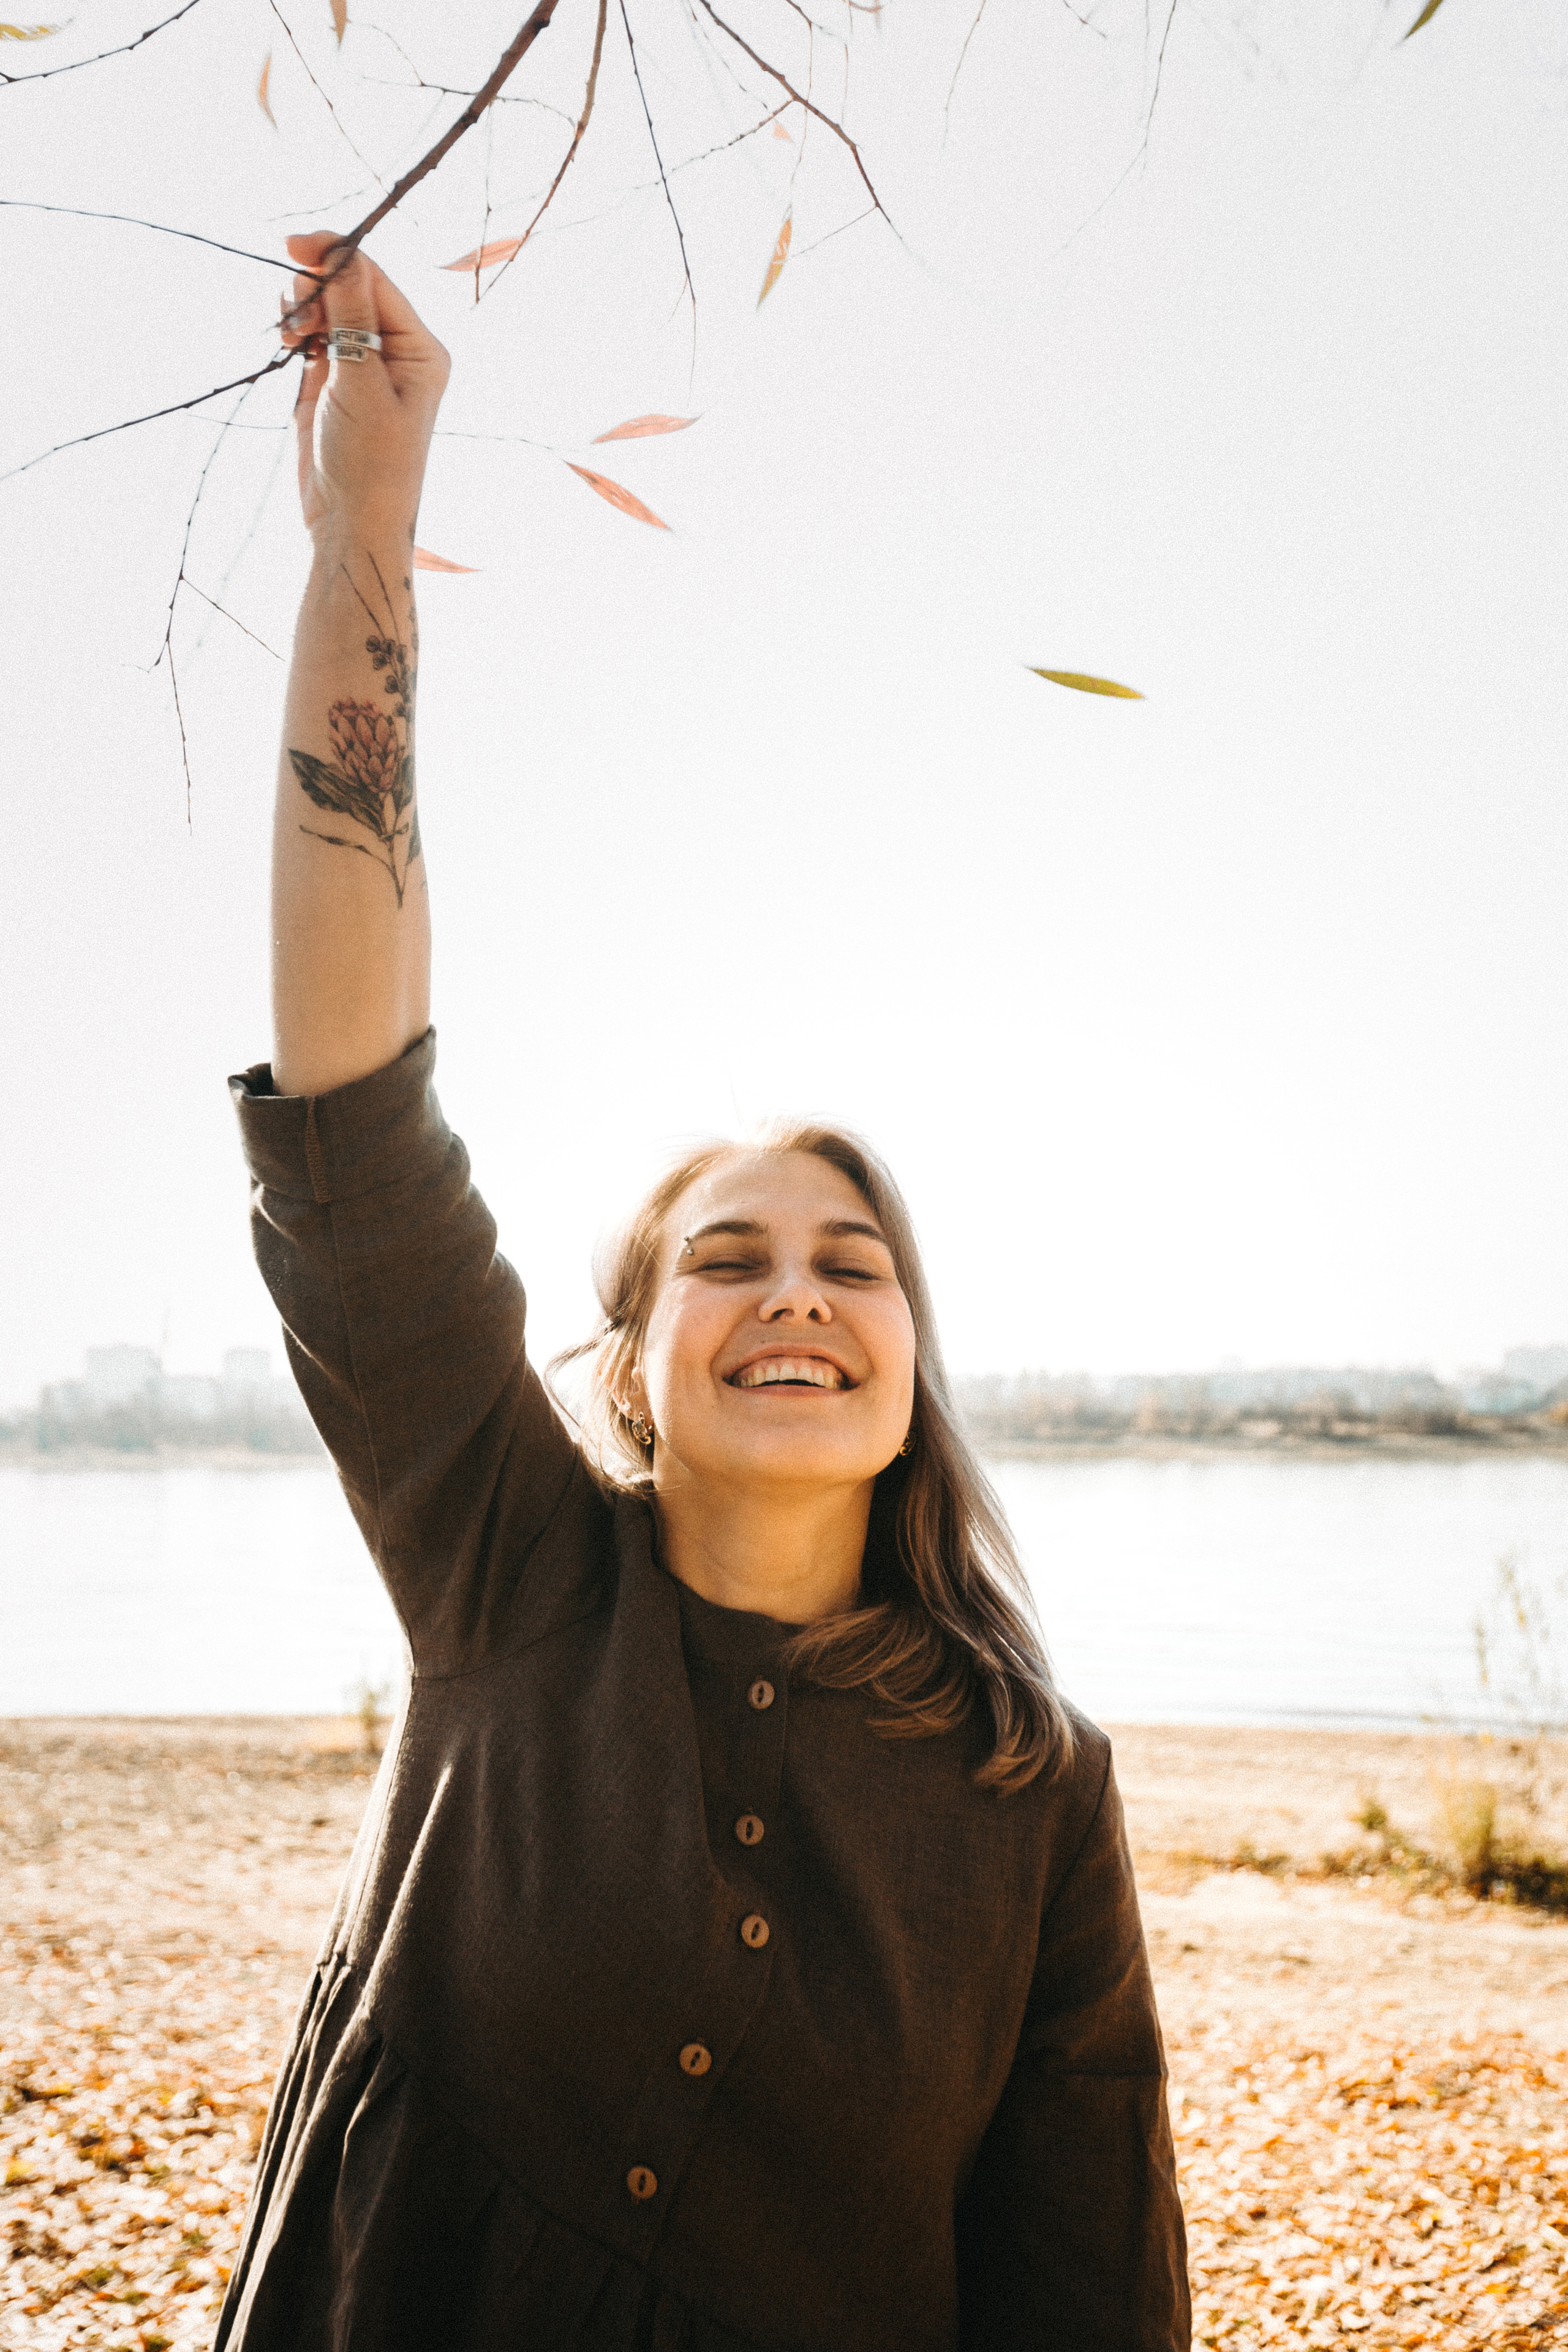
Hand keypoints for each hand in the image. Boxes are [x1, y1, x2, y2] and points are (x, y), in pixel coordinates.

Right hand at [281, 234, 449, 542]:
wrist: (348, 524)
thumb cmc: (370, 464)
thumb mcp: (362, 384)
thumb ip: (351, 315)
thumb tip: (340, 252)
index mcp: (421, 349)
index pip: (375, 280)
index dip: (335, 255)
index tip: (293, 245)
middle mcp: (395, 350)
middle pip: (348, 285)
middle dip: (314, 289)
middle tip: (296, 323)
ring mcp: (361, 362)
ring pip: (324, 306)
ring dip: (300, 309)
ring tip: (292, 340)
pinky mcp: (330, 377)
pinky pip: (310, 332)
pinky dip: (294, 329)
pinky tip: (288, 345)